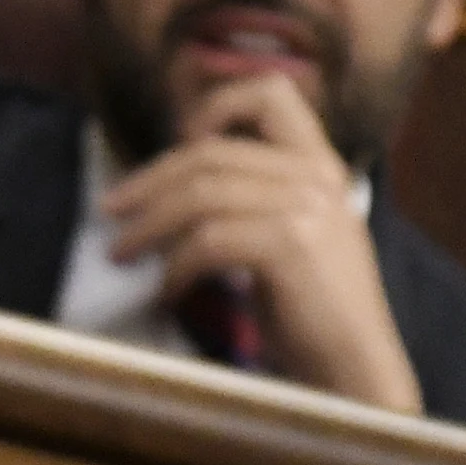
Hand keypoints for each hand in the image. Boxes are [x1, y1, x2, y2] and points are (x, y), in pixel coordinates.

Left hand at [97, 72, 419, 415]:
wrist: (355, 371)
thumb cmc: (313, 318)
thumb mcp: (292, 240)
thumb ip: (255, 202)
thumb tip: (176, 190)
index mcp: (321, 165)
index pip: (271, 93)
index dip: (216, 105)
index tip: (178, 141)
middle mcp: (317, 176)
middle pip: (210, 152)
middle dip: (149, 181)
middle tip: (110, 212)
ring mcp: (307, 207)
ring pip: (201, 194)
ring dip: (148, 226)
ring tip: (120, 254)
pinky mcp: (291, 245)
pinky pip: (208, 239)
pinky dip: (175, 267)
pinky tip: (167, 292)